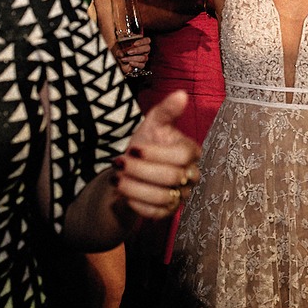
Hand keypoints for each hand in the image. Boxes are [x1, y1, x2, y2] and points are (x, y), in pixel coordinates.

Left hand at [110, 91, 200, 219]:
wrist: (131, 172)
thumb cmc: (145, 144)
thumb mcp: (152, 124)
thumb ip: (166, 110)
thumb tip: (181, 94)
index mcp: (191, 152)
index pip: (181, 156)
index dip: (156, 153)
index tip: (133, 148)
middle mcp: (191, 175)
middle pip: (171, 177)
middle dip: (140, 170)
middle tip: (119, 163)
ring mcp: (181, 195)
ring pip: (163, 197)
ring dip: (135, 188)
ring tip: (117, 178)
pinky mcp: (169, 212)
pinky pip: (155, 213)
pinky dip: (137, 203)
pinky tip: (124, 192)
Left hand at [115, 35, 150, 74]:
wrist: (118, 59)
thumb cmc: (120, 50)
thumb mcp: (117, 47)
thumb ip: (118, 50)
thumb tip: (121, 54)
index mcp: (141, 42)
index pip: (147, 40)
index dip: (142, 41)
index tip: (135, 43)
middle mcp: (144, 50)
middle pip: (147, 48)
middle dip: (138, 50)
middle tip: (128, 52)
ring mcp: (144, 57)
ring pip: (144, 57)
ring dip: (134, 58)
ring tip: (124, 59)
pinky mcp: (141, 64)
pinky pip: (142, 65)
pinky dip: (136, 64)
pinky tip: (130, 63)